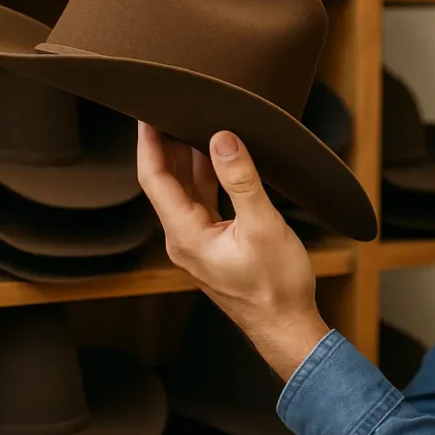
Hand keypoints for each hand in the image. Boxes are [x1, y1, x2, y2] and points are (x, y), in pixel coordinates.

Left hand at [136, 121, 330, 379]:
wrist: (286, 327)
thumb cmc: (276, 286)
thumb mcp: (262, 226)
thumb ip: (241, 180)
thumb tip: (222, 139)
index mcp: (186, 235)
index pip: (155, 179)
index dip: (149, 143)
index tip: (147, 112)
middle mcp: (184, 239)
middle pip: (166, 183)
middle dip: (167, 145)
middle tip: (171, 108)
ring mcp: (198, 244)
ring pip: (185, 192)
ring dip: (189, 159)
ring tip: (194, 124)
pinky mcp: (214, 246)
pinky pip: (203, 203)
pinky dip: (207, 178)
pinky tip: (218, 160)